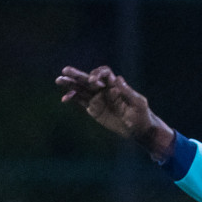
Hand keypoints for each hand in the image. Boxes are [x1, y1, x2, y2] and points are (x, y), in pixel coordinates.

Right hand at [55, 65, 173, 159]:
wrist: (139, 130)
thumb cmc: (142, 115)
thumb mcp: (138, 103)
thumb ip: (128, 92)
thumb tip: (118, 79)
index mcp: (115, 85)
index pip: (104, 73)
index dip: (97, 74)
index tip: (93, 82)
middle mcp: (104, 89)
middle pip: (88, 78)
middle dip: (77, 74)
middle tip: (65, 71)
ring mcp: (98, 98)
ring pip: (81, 89)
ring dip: (70, 85)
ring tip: (59, 81)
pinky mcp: (94, 109)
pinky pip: (81, 101)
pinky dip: (72, 98)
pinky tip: (65, 98)